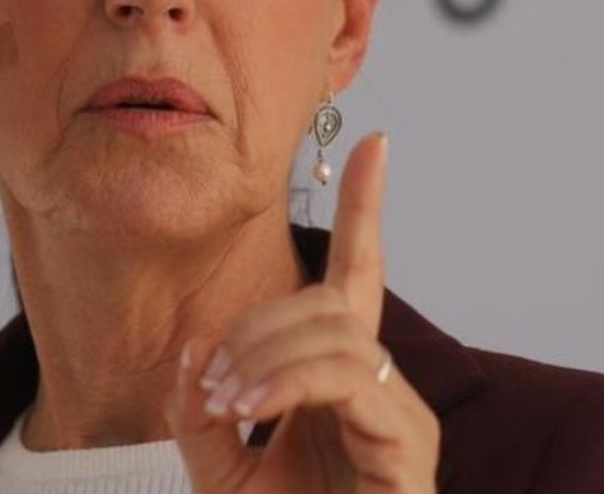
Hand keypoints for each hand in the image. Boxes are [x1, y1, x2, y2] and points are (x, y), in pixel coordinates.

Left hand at [166, 133, 440, 493]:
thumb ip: (201, 411)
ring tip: (224, 401)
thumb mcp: (219, 474)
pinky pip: (347, 377)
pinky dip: (286, 380)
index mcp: (343, 381)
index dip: (366, 209)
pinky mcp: (407, 448)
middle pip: (330, 300)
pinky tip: (248, 408)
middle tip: (210, 377)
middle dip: (259, 321)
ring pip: (336, 330)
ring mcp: (400, 416)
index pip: (360, 278)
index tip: (375, 142)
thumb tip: (196, 350)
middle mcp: (381, 387)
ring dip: (264, 351)